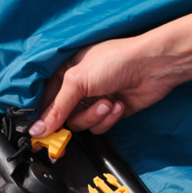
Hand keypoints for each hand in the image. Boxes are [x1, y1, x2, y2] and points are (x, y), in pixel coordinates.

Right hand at [29, 3, 191, 137]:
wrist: (153, 66)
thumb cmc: (116, 60)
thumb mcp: (78, 80)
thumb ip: (56, 107)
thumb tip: (38, 129)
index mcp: (64, 73)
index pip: (45, 100)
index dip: (43, 116)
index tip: (40, 132)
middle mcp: (77, 87)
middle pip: (63, 117)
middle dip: (77, 115)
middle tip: (88, 108)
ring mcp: (93, 100)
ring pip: (81, 124)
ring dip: (96, 116)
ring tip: (109, 102)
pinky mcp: (109, 112)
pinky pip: (99, 127)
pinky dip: (109, 119)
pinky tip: (118, 104)